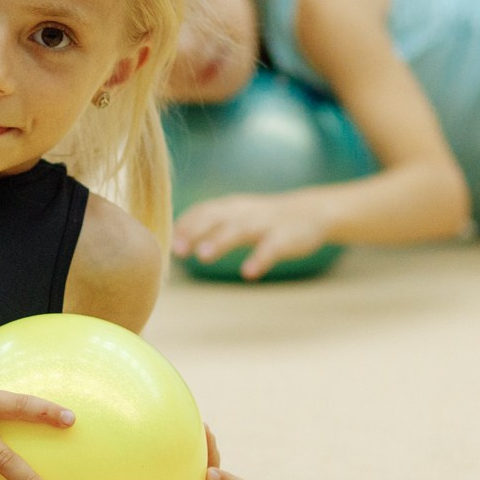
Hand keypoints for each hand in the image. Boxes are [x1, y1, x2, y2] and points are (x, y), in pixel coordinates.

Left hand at [172, 194, 331, 280]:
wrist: (313, 212)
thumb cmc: (264, 218)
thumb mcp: (235, 214)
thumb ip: (207, 223)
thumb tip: (173, 238)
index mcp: (230, 207)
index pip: (202, 211)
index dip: (184, 225)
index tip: (166, 241)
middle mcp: (244, 212)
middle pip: (216, 218)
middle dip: (194, 231)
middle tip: (176, 249)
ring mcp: (265, 224)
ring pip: (240, 230)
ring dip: (220, 241)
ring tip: (202, 256)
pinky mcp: (286, 238)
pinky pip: (272, 248)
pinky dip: (260, 259)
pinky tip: (248, 272)